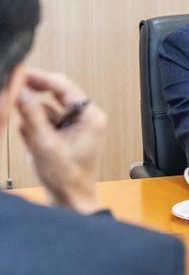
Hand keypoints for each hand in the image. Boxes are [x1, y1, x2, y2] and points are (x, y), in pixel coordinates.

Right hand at [16, 68, 106, 213]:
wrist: (70, 202)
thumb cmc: (67, 178)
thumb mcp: (45, 144)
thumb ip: (32, 116)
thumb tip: (22, 91)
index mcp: (90, 116)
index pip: (63, 86)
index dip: (40, 77)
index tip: (20, 71)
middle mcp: (85, 118)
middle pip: (52, 98)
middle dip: (31, 106)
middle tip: (12, 99)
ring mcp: (74, 126)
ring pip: (43, 112)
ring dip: (31, 125)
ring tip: (34, 145)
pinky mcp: (64, 135)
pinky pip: (42, 125)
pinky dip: (33, 135)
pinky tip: (35, 150)